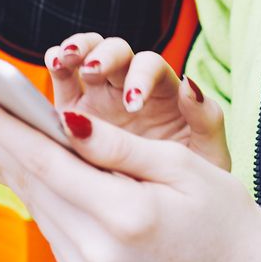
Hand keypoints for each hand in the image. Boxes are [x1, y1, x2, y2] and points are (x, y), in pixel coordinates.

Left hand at [0, 86, 260, 261]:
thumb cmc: (223, 216)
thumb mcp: (179, 167)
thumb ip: (116, 145)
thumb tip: (65, 118)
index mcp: (122, 216)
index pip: (44, 161)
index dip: (2, 124)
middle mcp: (96, 250)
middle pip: (29, 182)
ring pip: (33, 203)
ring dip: (2, 162)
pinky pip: (48, 222)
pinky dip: (28, 188)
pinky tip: (12, 163)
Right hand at [46, 33, 226, 168]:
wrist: (166, 212)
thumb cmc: (192, 179)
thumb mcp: (208, 154)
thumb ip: (205, 118)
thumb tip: (191, 85)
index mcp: (162, 91)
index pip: (150, 67)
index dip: (140, 77)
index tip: (132, 104)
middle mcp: (128, 86)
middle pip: (115, 52)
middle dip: (103, 56)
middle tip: (93, 70)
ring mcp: (99, 95)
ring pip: (86, 56)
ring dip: (75, 49)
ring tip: (63, 59)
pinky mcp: (72, 109)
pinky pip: (62, 78)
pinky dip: (55, 63)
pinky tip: (52, 63)